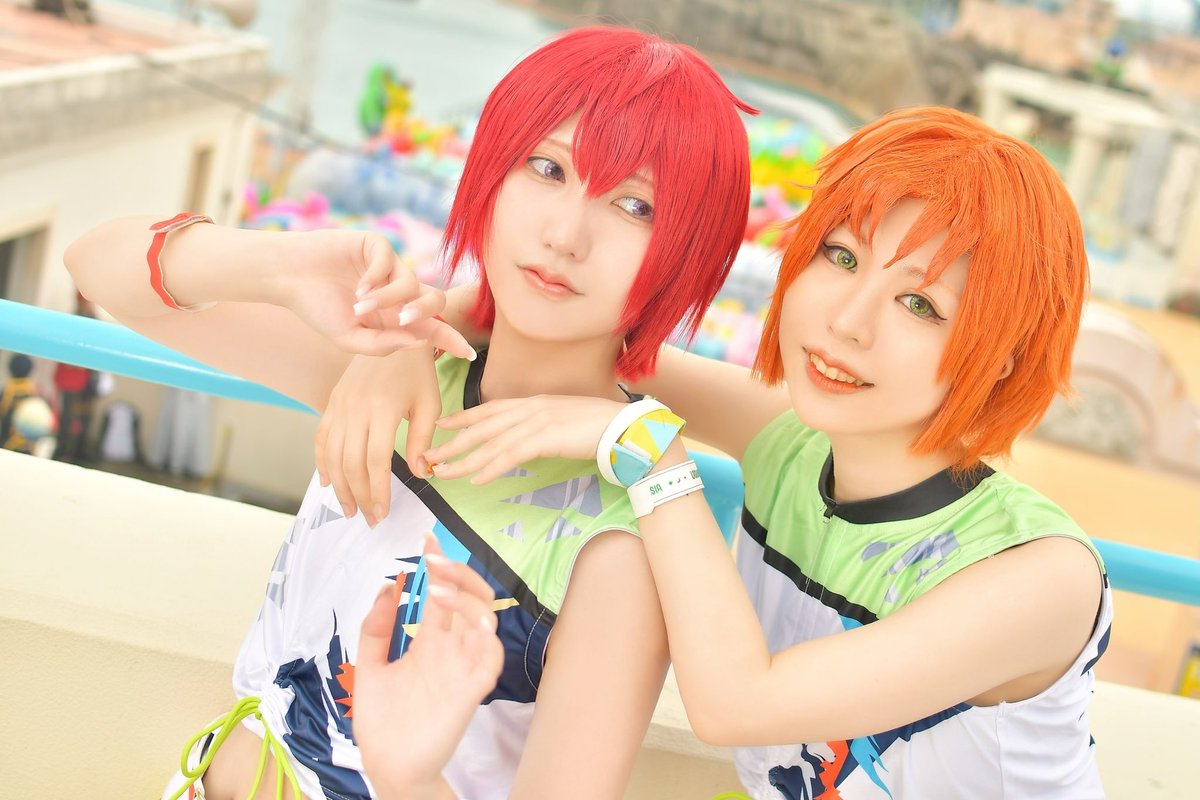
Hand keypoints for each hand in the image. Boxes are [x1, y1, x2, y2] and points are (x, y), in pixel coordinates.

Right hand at [280, 229, 474, 358]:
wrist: (288, 278)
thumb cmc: (316, 309)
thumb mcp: (349, 338)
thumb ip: (383, 345)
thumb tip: (420, 342)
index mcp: (394, 315)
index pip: (431, 327)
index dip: (450, 339)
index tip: (469, 354)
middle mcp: (397, 290)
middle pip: (435, 300)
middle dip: (425, 312)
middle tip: (403, 320)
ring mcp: (389, 266)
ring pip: (410, 284)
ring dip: (387, 299)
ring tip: (359, 306)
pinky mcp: (376, 244)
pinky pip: (390, 261)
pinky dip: (376, 278)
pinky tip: (357, 287)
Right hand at [316, 350, 442, 524]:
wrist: (391, 332)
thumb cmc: (416, 370)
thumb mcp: (428, 402)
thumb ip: (422, 439)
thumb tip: (421, 474)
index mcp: (382, 409)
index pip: (376, 460)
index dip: (377, 490)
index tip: (383, 513)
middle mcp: (355, 409)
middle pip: (350, 463)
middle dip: (359, 496)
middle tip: (368, 519)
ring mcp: (339, 406)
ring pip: (332, 455)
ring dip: (339, 487)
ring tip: (349, 509)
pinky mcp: (331, 403)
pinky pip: (321, 438)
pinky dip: (322, 463)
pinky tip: (328, 483)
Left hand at [353, 534, 503, 799]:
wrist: (387, 766)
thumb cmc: (382, 721)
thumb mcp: (369, 666)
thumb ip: (375, 629)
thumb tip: (386, 586)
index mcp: (429, 643)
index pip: (442, 594)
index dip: (439, 565)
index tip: (428, 538)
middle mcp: (451, 650)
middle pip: (471, 598)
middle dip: (458, 573)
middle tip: (436, 558)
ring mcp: (463, 668)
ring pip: (486, 619)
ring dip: (467, 598)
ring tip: (437, 589)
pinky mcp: (471, 691)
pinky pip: (492, 658)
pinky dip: (488, 636)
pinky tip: (471, 623)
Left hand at [426, 395, 627, 484]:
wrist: (622, 427)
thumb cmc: (598, 426)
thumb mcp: (563, 420)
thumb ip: (542, 425)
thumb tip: (529, 437)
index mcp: (533, 403)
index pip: (489, 409)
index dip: (463, 417)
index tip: (442, 424)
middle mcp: (529, 409)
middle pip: (482, 426)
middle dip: (452, 441)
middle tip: (428, 454)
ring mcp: (537, 422)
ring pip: (490, 443)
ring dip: (464, 460)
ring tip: (444, 473)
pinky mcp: (545, 439)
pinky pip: (511, 455)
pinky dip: (491, 467)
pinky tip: (477, 479)